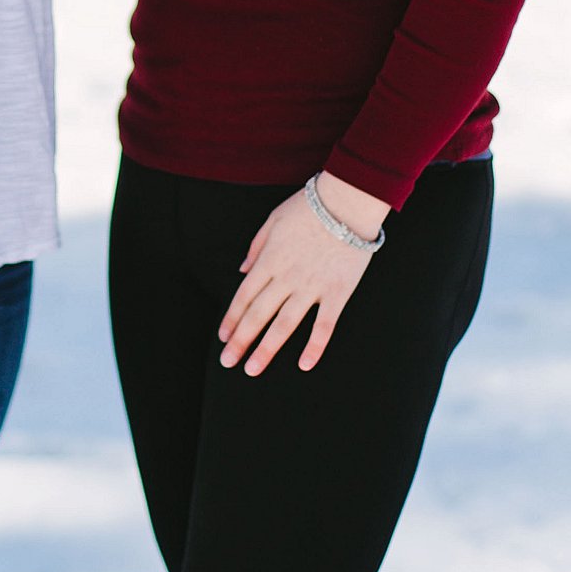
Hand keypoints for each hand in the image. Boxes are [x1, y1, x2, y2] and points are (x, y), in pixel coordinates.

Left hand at [219, 178, 389, 374]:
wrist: (348, 201)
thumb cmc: (309, 207)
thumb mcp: (272, 221)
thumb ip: (256, 248)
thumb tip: (242, 271)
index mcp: (269, 261)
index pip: (244, 297)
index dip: (232, 319)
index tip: (223, 338)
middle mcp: (286, 278)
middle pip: (258, 315)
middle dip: (241, 341)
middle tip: (228, 363)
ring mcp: (312, 287)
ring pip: (285, 325)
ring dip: (267, 349)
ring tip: (253, 369)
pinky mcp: (338, 292)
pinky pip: (325, 325)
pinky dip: (315, 346)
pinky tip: (304, 364)